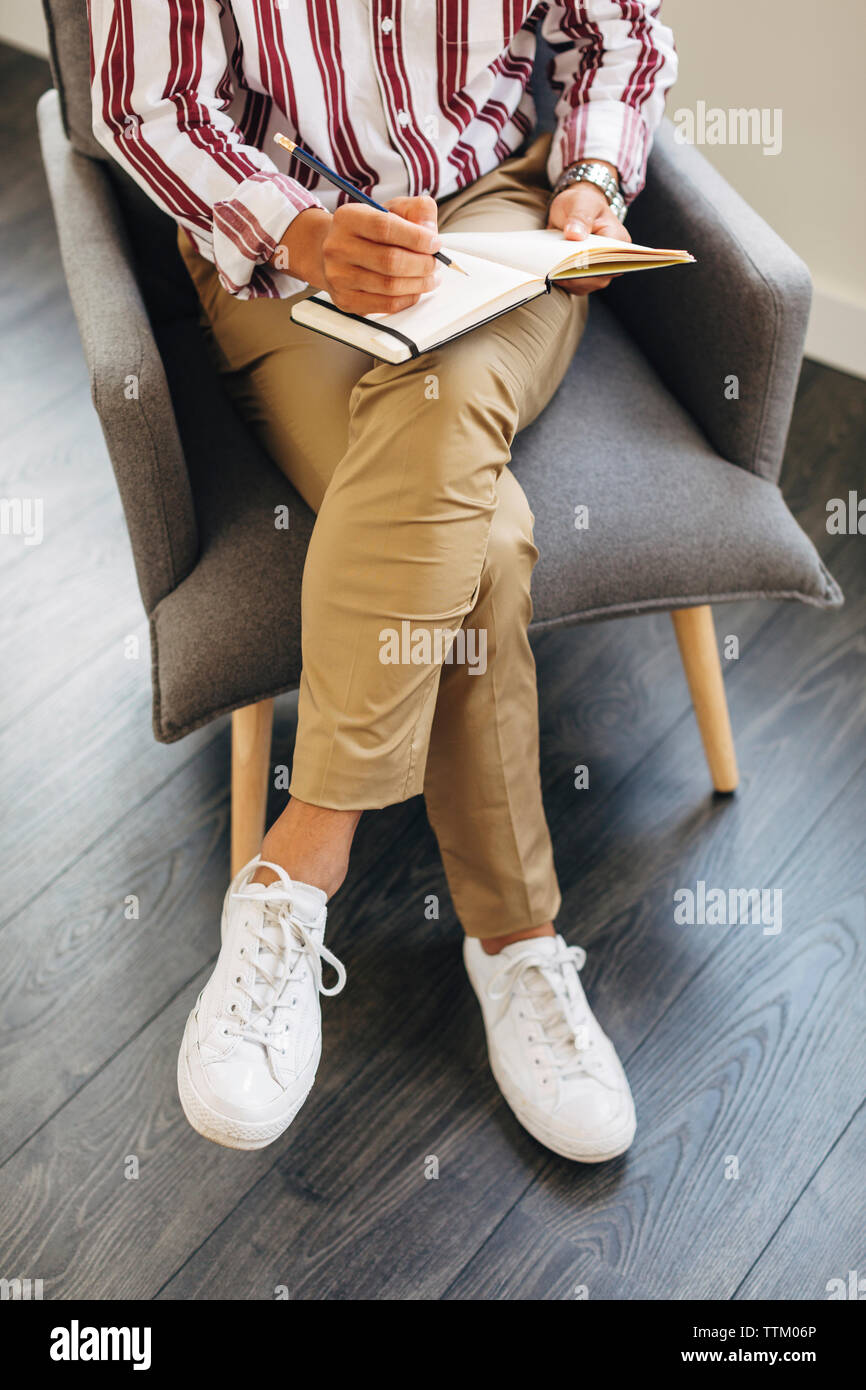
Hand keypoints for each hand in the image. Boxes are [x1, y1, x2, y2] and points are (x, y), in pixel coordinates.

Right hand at [277, 195, 440, 312]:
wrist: (337, 254)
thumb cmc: (369, 232)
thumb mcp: (390, 210)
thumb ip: (415, 210)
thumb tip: (430, 230)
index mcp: (348, 217)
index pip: (385, 227)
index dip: (416, 237)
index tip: (435, 243)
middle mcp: (337, 247)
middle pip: (390, 260)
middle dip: (422, 263)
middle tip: (436, 263)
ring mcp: (338, 277)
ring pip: (390, 286)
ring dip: (419, 283)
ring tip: (431, 277)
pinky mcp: (345, 300)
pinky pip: (386, 305)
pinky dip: (408, 298)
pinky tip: (415, 289)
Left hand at [546, 165, 630, 296]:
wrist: (575, 209)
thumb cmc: (582, 203)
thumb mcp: (581, 202)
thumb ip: (580, 216)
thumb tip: (575, 234)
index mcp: (618, 240)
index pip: (608, 260)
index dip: (589, 264)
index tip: (569, 262)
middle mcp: (612, 260)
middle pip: (596, 278)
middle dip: (574, 275)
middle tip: (553, 268)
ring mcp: (598, 270)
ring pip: (584, 285)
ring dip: (566, 280)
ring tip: (550, 269)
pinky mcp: (584, 276)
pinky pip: (574, 286)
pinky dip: (561, 281)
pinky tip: (550, 272)